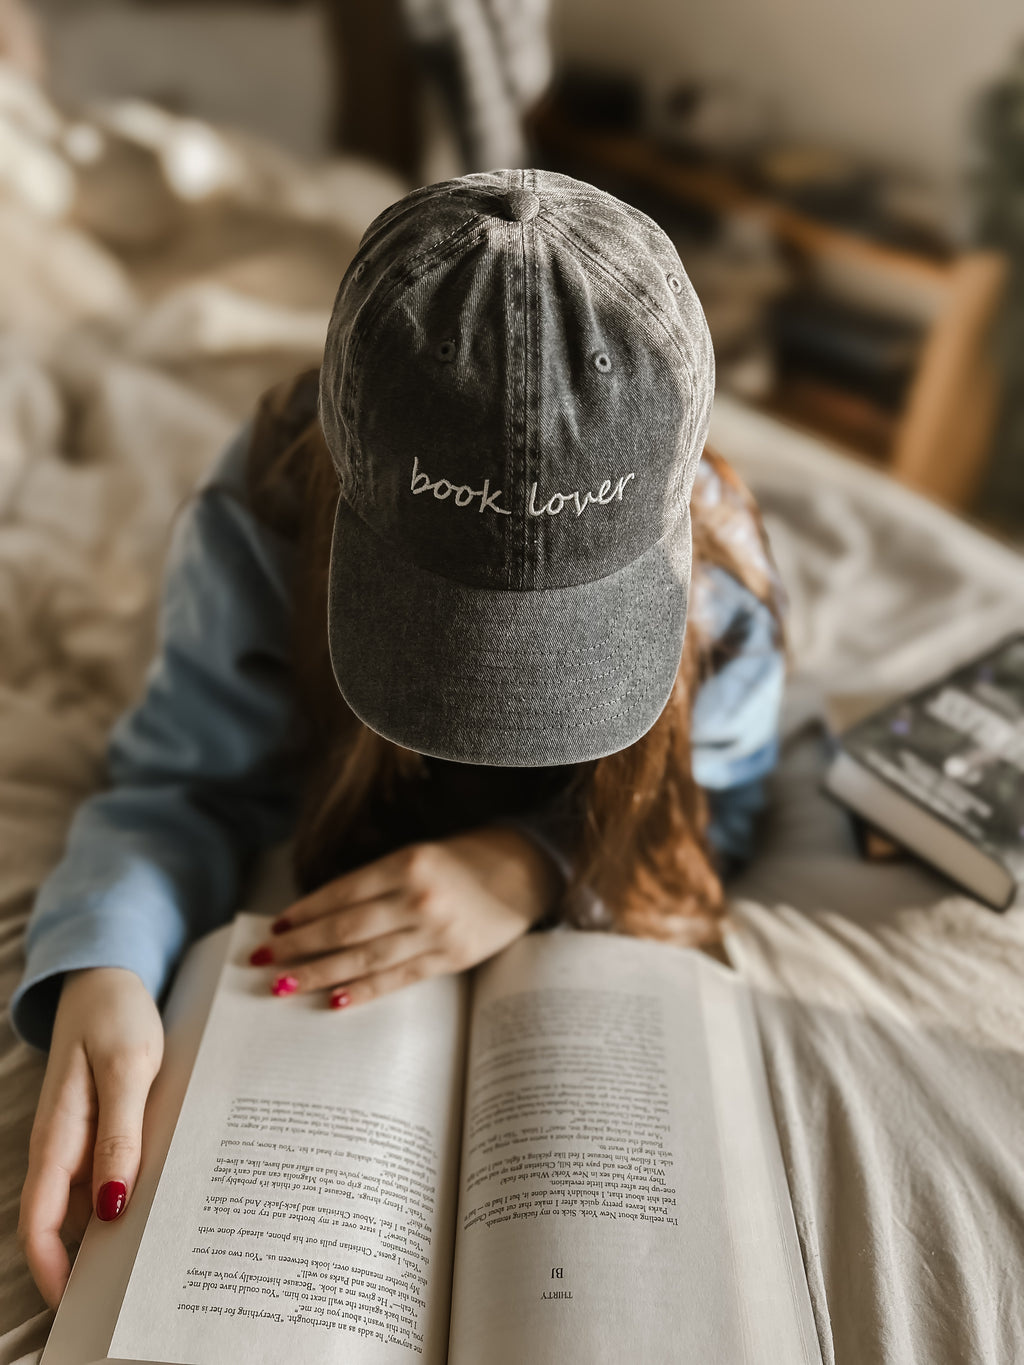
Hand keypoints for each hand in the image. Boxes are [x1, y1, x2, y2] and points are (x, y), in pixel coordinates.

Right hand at [19, 968, 163, 1308]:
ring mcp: (80, 1135)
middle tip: (142, 1286)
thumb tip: (113, 1206)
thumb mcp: (127, 1067)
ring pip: (94, 1198)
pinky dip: (135, 1187)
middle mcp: (63, 1144)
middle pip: (69, 1222)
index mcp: (56, 1136)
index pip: (40, 1222)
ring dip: (121, 1226)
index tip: (80, 1304)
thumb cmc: (115, 1014)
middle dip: (94, 1260)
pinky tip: (173, 1194)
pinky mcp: (102, 1123)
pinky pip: (112, 1168)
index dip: (52, 1270)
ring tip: (169, 1249)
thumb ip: (119, 1133)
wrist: (109, 974)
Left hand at [250, 827, 562, 1008]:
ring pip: (365, 958)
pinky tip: (334, 1000)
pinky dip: (364, 991)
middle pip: (346, 928)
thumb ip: (377, 882)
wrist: (525, 872)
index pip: (343, 892)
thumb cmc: (462, 860)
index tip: (275, 928)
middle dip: (300, 947)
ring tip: (284, 986)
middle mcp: (420, 898)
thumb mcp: (419, 855)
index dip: (306, 912)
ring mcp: (436, 931)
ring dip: (320, 973)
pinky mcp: (450, 958)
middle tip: (262, 962)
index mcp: (408, 863)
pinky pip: (398, 979)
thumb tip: (320, 915)